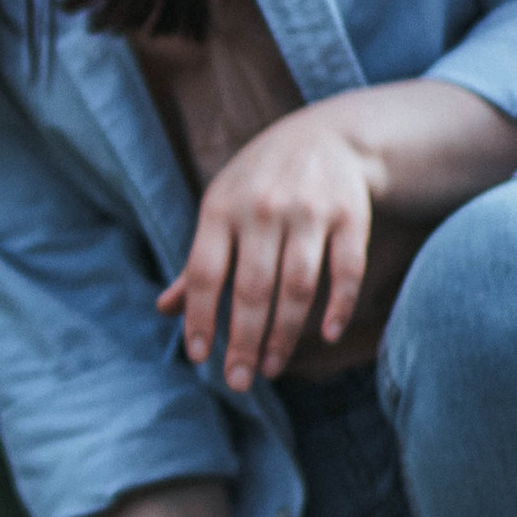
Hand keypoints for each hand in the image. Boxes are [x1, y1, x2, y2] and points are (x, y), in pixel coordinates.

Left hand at [156, 104, 375, 391]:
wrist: (329, 135)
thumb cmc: (260, 183)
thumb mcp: (221, 208)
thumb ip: (198, 260)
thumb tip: (165, 310)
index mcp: (221, 208)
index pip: (204, 272)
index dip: (200, 317)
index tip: (198, 356)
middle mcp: (263, 209)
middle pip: (252, 288)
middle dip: (243, 340)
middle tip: (238, 381)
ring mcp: (309, 212)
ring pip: (297, 286)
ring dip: (284, 333)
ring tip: (271, 367)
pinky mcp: (351, 216)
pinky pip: (346, 270)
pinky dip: (338, 305)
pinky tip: (327, 335)